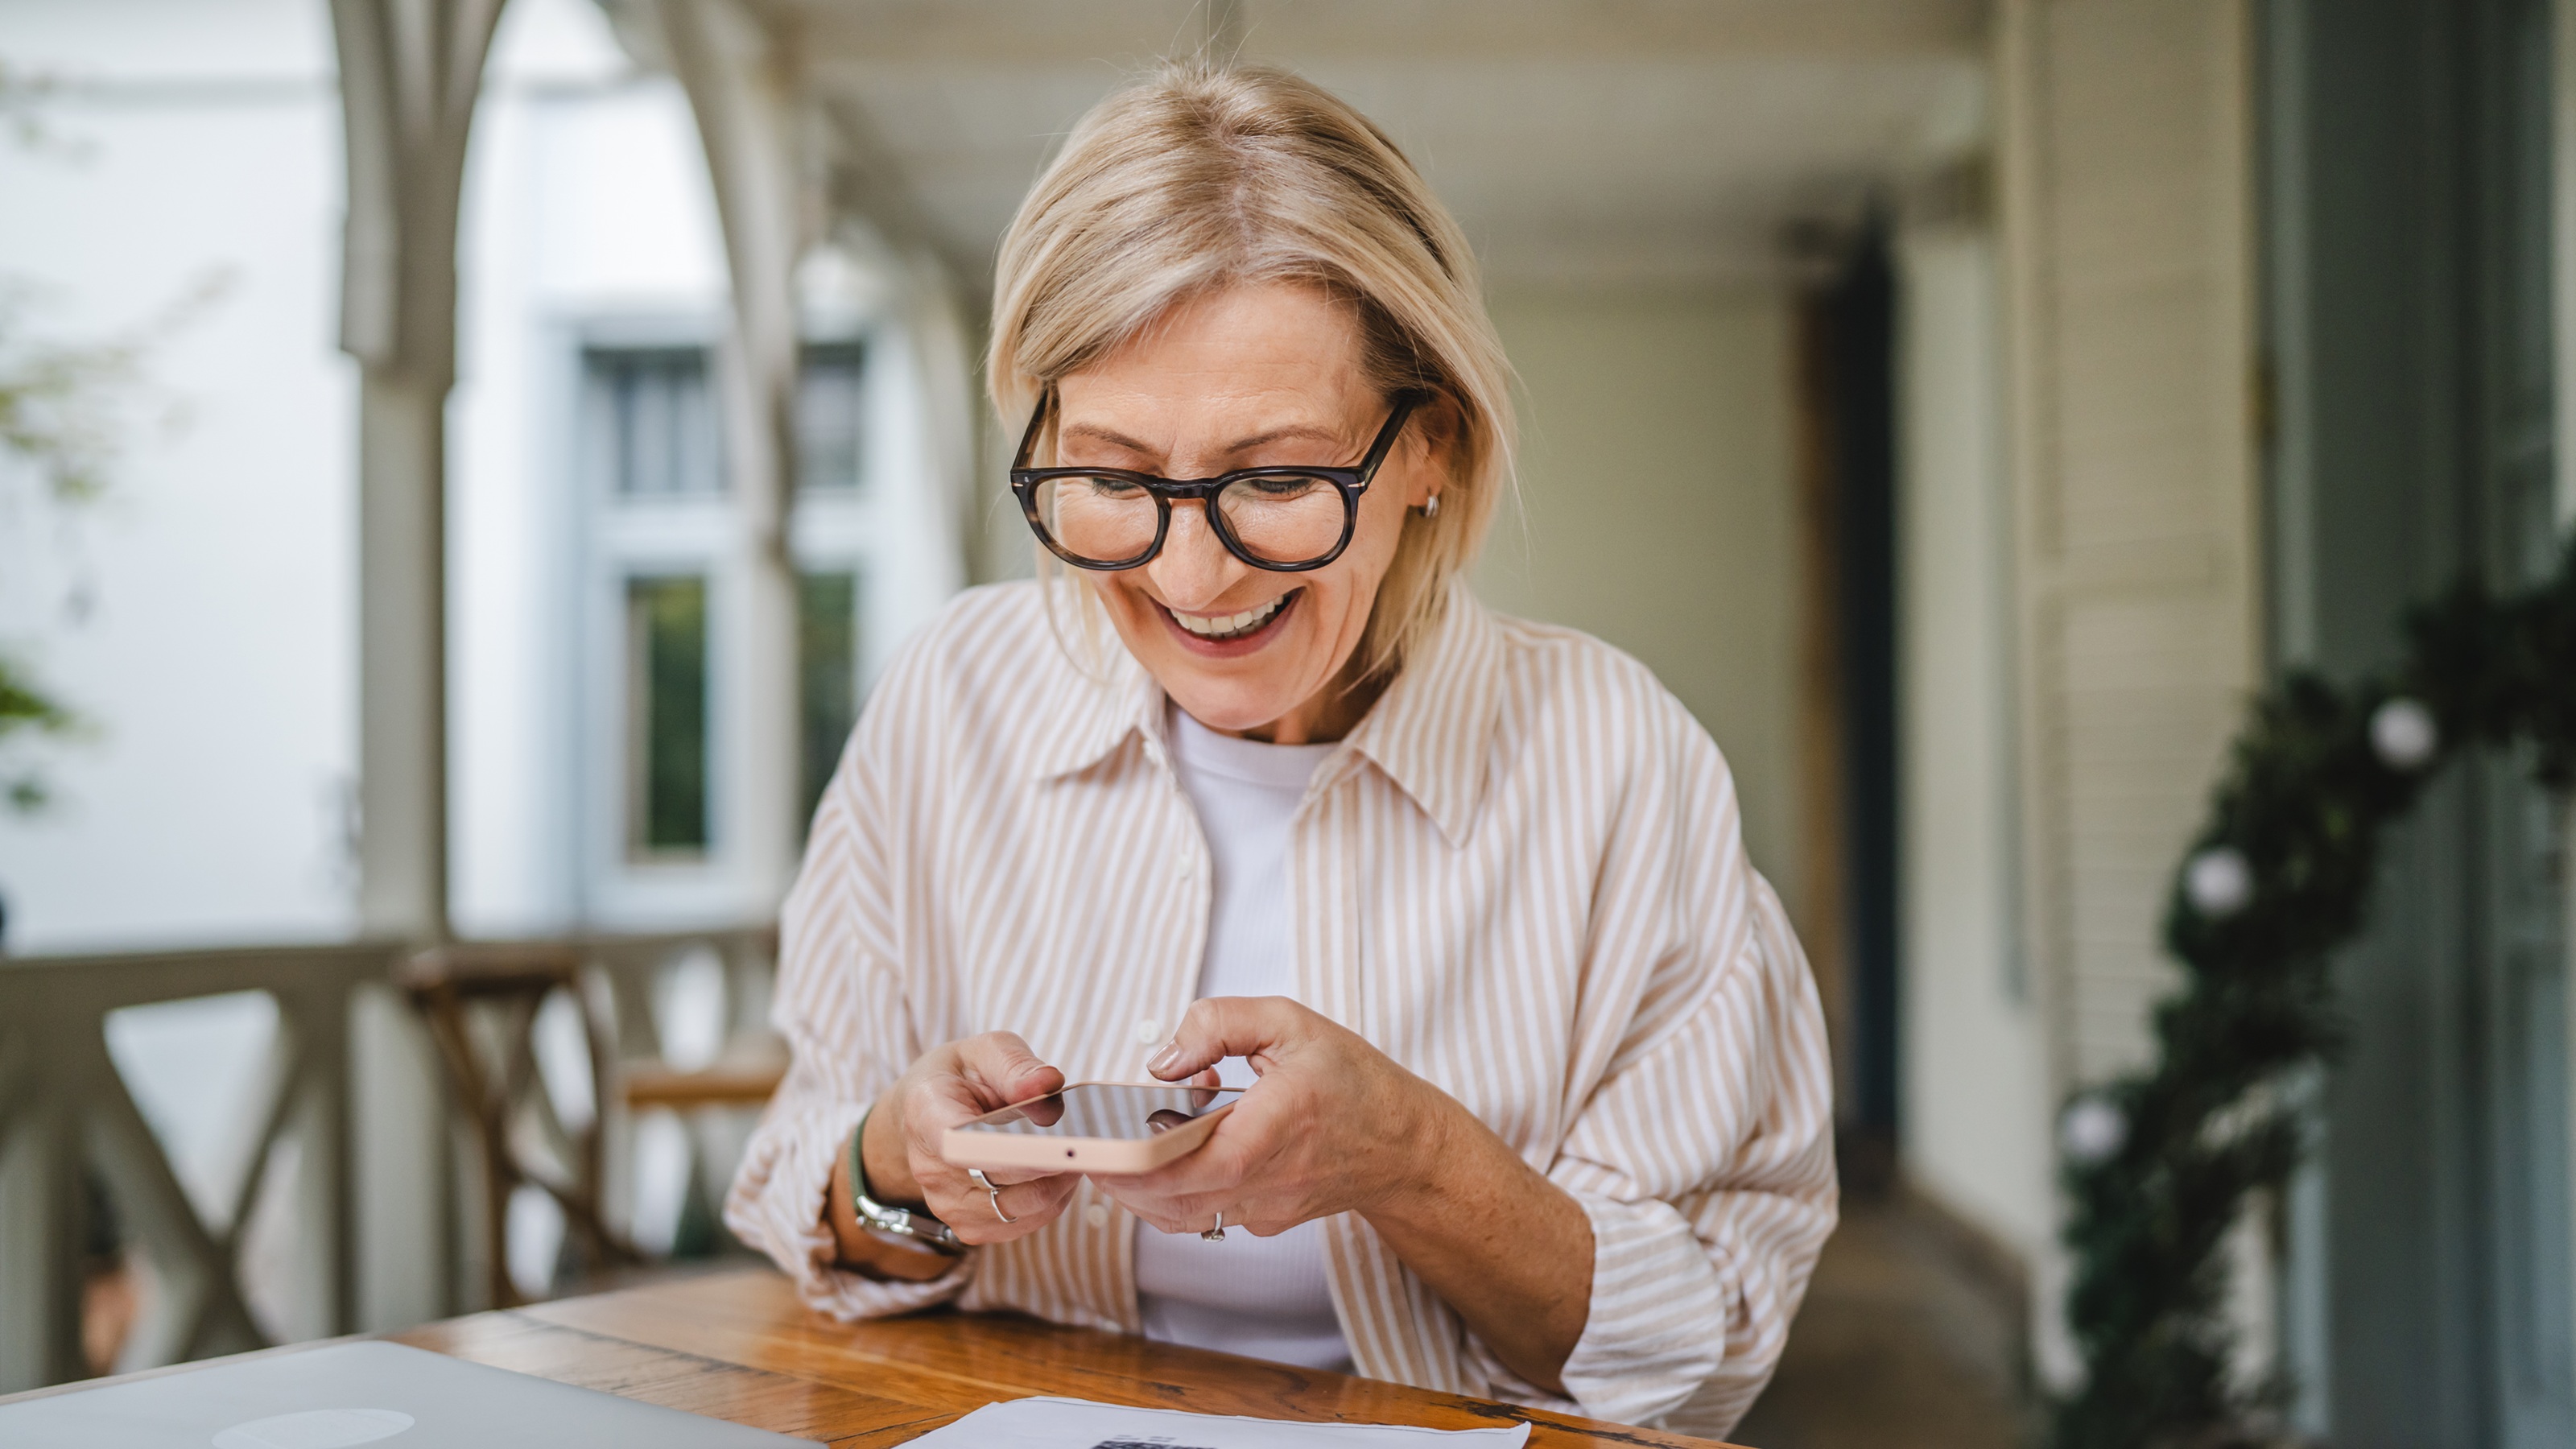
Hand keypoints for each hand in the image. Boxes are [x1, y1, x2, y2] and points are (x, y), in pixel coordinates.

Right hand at [857, 1031, 1075, 1246]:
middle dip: (1053, 1161)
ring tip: (1071, 1150)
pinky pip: (1023, 1223)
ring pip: (1021, 1207)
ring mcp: (946, 1205)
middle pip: (1001, 1181)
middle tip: (1087, 1139)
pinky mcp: (968, 1228)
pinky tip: (1055, 1173)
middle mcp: (930, 1169)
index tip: (1059, 1146)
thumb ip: (1016, 1066)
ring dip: (1058, 1182)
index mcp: (927, 1114)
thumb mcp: (985, 1051)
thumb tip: (1049, 1084)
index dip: (1012, 1152)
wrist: (926, 1114)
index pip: (961, 1145)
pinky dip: (1050, 1201)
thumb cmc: (961, 1078)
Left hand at [1100, 995, 1592, 1393]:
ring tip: (1129, 1142)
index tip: (1098, 1137)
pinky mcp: (1262, 1221)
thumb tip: (1164, 1060)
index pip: (1177, 1165)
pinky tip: (1175, 1152)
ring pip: (1177, 1216)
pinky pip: (1202, 1216)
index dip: (1126, 1159)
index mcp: (1268, 1129)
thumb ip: (1219, 1024)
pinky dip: (1173, 1192)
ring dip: (1140, 1187)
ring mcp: (1262, 1210)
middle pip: (1165, 1200)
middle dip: (1118, 1175)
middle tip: (1095, 1139)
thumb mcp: (1290, 1023)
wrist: (1404, 1146)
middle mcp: (1263, 1182)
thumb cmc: (1352, 1081)